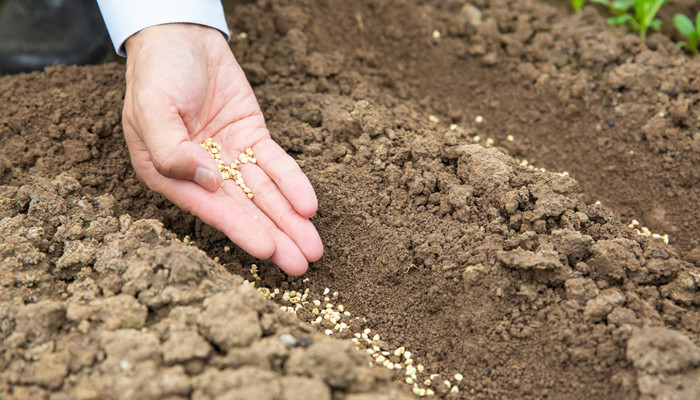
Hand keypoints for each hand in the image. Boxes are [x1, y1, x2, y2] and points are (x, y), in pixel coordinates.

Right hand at [122, 24, 322, 274]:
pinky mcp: (253, 138)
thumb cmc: (157, 74)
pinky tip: (310, 205)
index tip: (268, 250)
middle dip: (275, 237)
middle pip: (245, 210)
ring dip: (291, 220)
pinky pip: (277, 164)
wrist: (181, 36)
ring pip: (266, 194)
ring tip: (314, 248)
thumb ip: (170, 150)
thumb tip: (206, 183)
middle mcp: (203, 174)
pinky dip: (294, 183)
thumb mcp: (151, 109)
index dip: (241, 229)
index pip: (211, 209)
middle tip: (302, 265)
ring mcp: (231, 157)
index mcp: (170, 175)